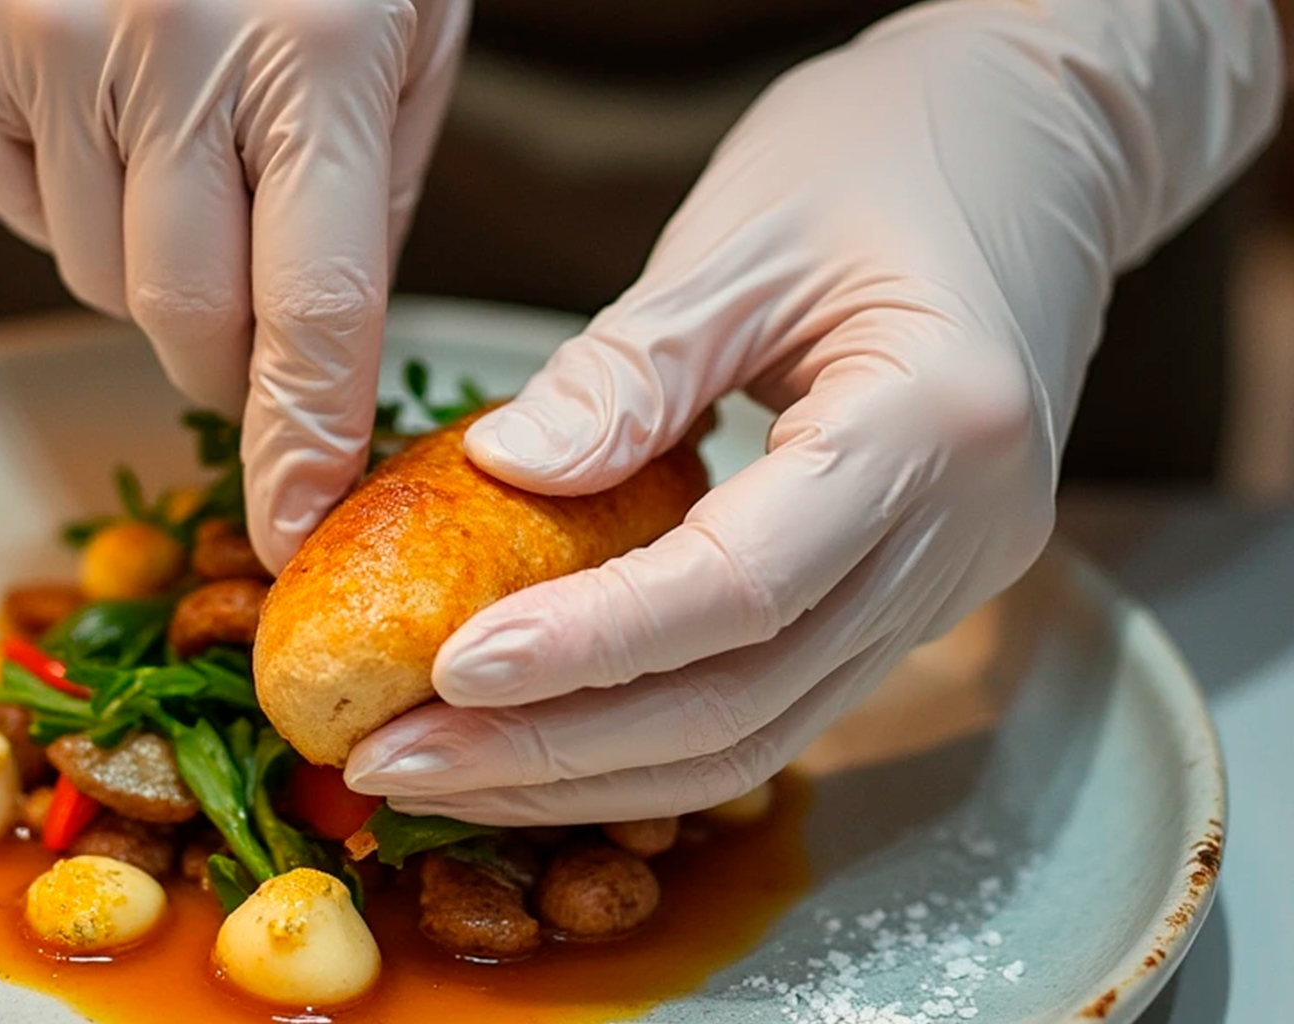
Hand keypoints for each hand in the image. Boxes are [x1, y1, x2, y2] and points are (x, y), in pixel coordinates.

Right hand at [0, 0, 468, 568]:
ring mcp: (43, 40)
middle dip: (234, 365)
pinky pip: (16, 205)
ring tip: (191, 151)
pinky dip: (71, 196)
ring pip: (93, 276)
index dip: (302, 444)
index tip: (291, 534)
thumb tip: (319, 362)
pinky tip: (113, 109)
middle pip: (186, 319)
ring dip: (153, 265)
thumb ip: (372, 193)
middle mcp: (172, 51)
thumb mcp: (407, 28)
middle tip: (262, 341)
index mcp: (323, 50)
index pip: (313, 311)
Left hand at [345, 0, 1281, 824]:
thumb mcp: (742, 238)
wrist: (1032, 147)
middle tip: (399, 760)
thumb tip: (505, 469)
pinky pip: (773, 701)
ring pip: (758, 733)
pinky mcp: (912, 597)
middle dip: (559, 749)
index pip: (744, 582)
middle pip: (746, 699)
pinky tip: (542, 733)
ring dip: (590, 772)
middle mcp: (965, 535)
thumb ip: (630, 368)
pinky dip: (647, 731)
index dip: (590, 643)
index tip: (450, 671)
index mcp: (939, 423)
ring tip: (441, 768)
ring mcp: (949, 582)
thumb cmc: (886, 156)